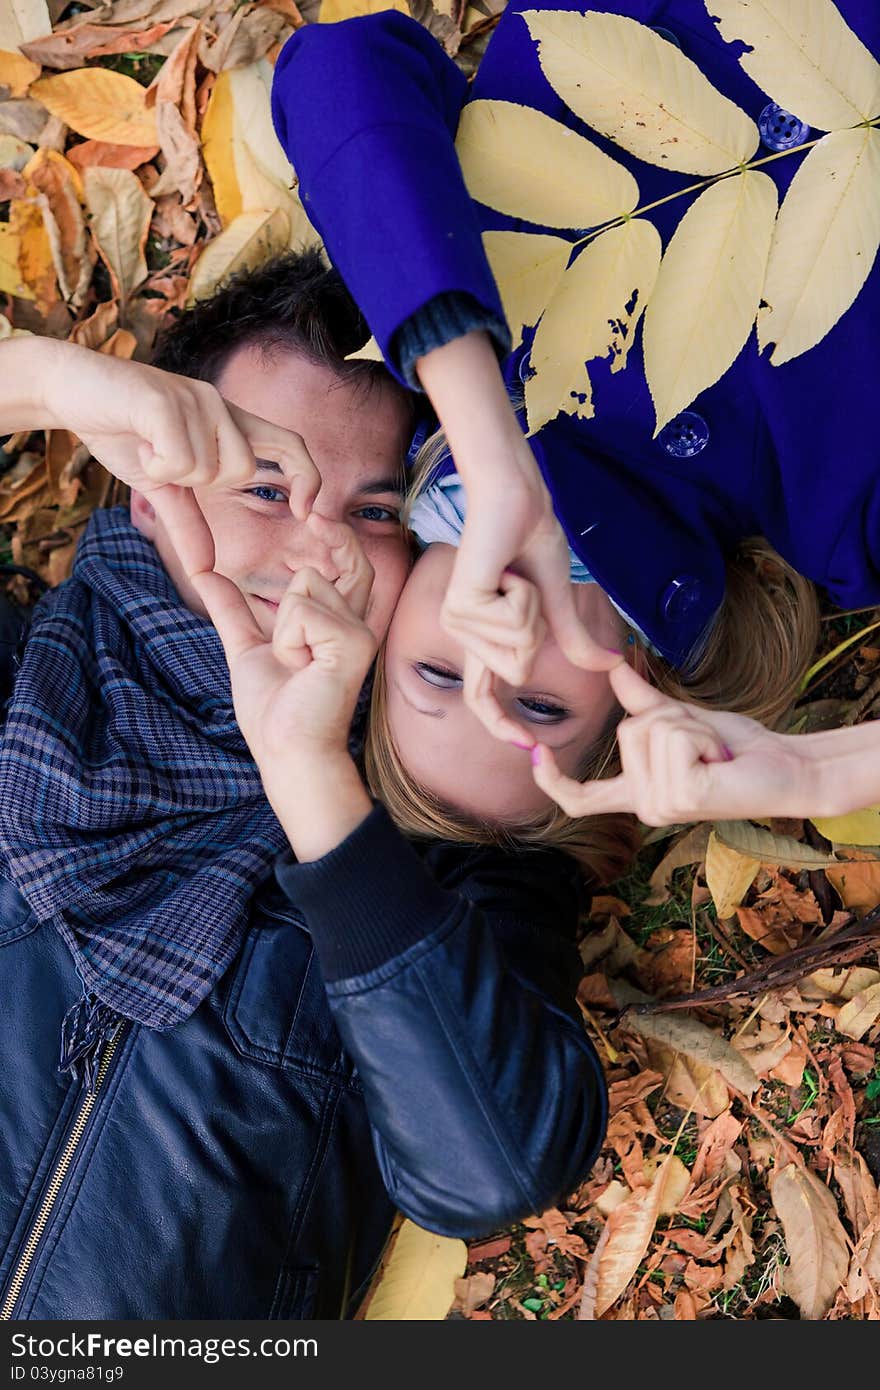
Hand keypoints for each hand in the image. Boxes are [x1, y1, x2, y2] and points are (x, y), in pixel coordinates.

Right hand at [49, 343, 319, 517]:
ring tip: (145, 445)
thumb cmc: (121, 432)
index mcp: (226, 422)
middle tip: (164, 461)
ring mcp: (195, 398)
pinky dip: (153, 464)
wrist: (68, 389)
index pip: (290, 444)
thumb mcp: (160, 485)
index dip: (307, 477)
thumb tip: (206, 570)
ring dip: (169, 472)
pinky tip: (136, 441)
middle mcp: (219, 405)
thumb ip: (187, 523)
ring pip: (206, 469)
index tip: (305, 511)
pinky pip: (179, 460)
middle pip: (242, 469)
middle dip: (201, 482)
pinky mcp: (166, 400)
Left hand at [154, 488, 375, 766]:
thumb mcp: (246, 647)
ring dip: (281, 628)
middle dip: (316, 556)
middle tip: (302, 589)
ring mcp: (360, 631)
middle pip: (333, 562)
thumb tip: (204, 572)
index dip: (337, 536)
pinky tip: (300, 669)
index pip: (348, 564)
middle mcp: (358, 623)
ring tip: (293, 665)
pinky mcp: (355, 643)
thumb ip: (231, 608)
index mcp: (338, 624)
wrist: (288, 751)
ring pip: (304, 584)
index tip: (315, 511)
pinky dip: (286, 640)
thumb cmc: (274, 711)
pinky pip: (302, 610)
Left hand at [415, 333, 618, 741]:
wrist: (514, 495)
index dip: (502, 726)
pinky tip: (504, 567)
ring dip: (532, 608)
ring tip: (512, 574)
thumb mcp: (557, 599)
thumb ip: (574, 638)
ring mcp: (458, 622)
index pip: (483, 697)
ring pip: (520, 650)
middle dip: (540, 630)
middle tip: (523, 587)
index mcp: (482, 638)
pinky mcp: (461, 605)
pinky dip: (524, 594)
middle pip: (520, 672)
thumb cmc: (529, 536)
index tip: (528, 749)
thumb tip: (611, 668)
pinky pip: (516, 624)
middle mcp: (464, 635)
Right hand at [531, 662, 811, 825]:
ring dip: (689, 726)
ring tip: (714, 751)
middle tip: (705, 742)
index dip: (553, 780)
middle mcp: (644, 806)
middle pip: (626, 732)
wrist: (784, 767)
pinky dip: (700, 734)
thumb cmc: (737, 749)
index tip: (535, 754)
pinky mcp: (682, 797)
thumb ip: (642, 700)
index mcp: (637, 793)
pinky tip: (720, 759)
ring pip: (650, 731)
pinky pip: (672, 736)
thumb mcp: (680, 720)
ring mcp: (660, 806)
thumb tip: (613, 664)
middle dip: (670, 718)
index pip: (582, 799)